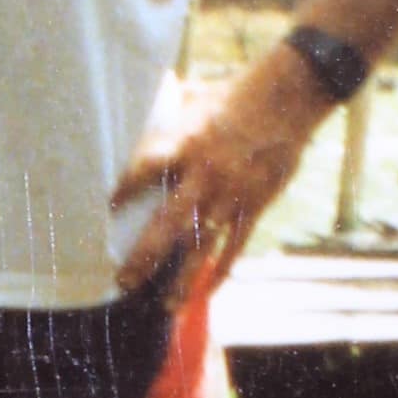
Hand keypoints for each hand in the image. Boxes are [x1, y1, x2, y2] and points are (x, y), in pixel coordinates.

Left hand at [112, 60, 326, 295]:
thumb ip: (169, 106)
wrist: (290, 95)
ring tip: (165, 306)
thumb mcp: (197, 94)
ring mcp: (232, 195)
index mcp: (184, 145)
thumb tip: (148, 98)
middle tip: (123, 281)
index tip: (108, 209)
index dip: (124, 192)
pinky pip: (236, 246)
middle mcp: (204, 176)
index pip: (143, 173)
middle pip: (166, 225)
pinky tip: (207, 291)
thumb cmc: (239, 91)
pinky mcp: (256, 204)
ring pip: (201, 247)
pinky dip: (222, 271)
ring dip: (182, 280)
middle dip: (143, 258)